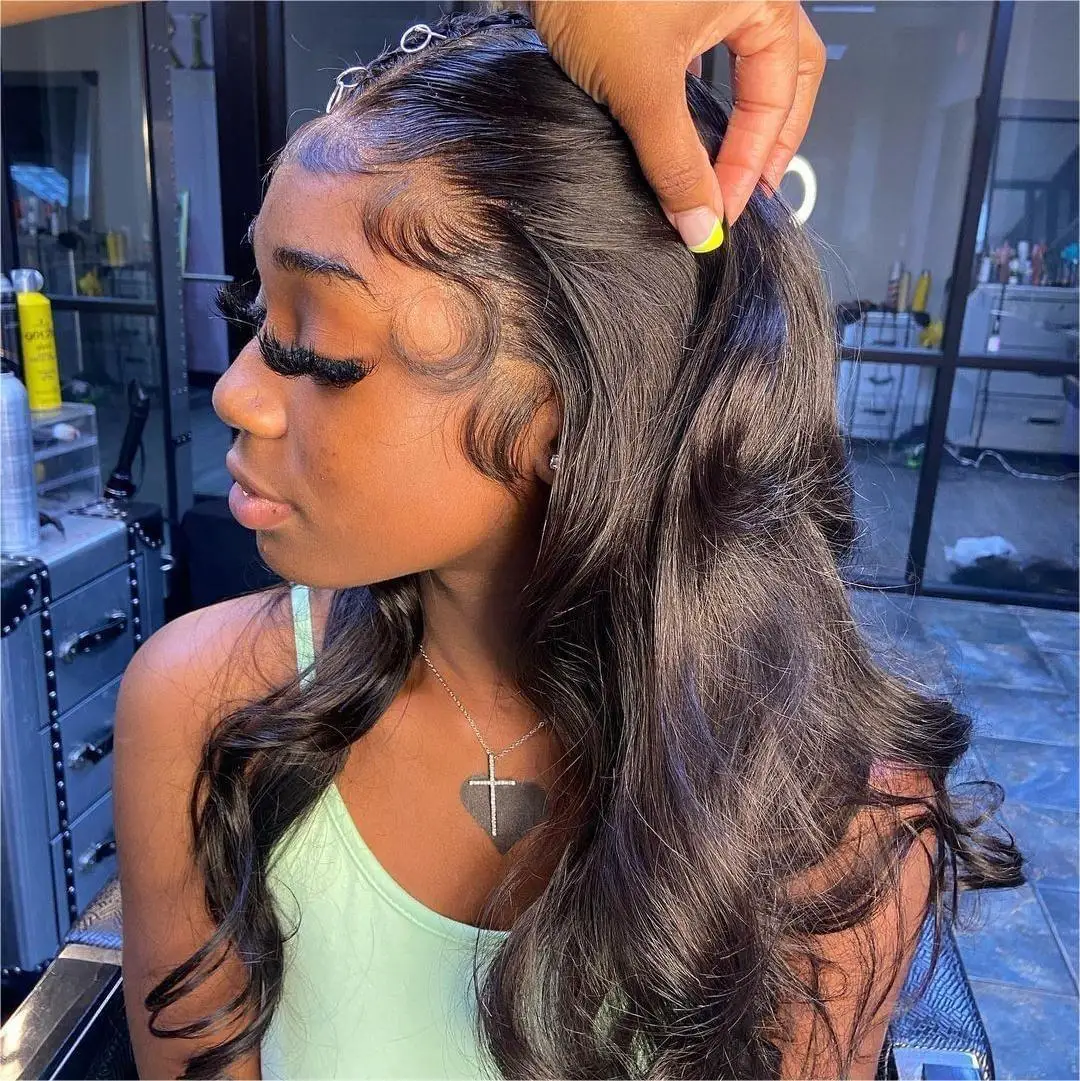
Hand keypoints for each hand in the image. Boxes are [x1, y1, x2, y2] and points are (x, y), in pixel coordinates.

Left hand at [529, 1, 825, 251]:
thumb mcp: (642, 85)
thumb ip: (675, 161)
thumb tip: (700, 221)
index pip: (776, 100)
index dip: (751, 166)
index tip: (721, 214)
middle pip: (778, 76)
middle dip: (763, 139)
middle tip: (743, 194)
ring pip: (737, 65)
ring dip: (727, 120)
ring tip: (709, 173)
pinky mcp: (663, 3)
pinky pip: (694, 55)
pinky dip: (689, 98)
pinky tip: (670, 133)